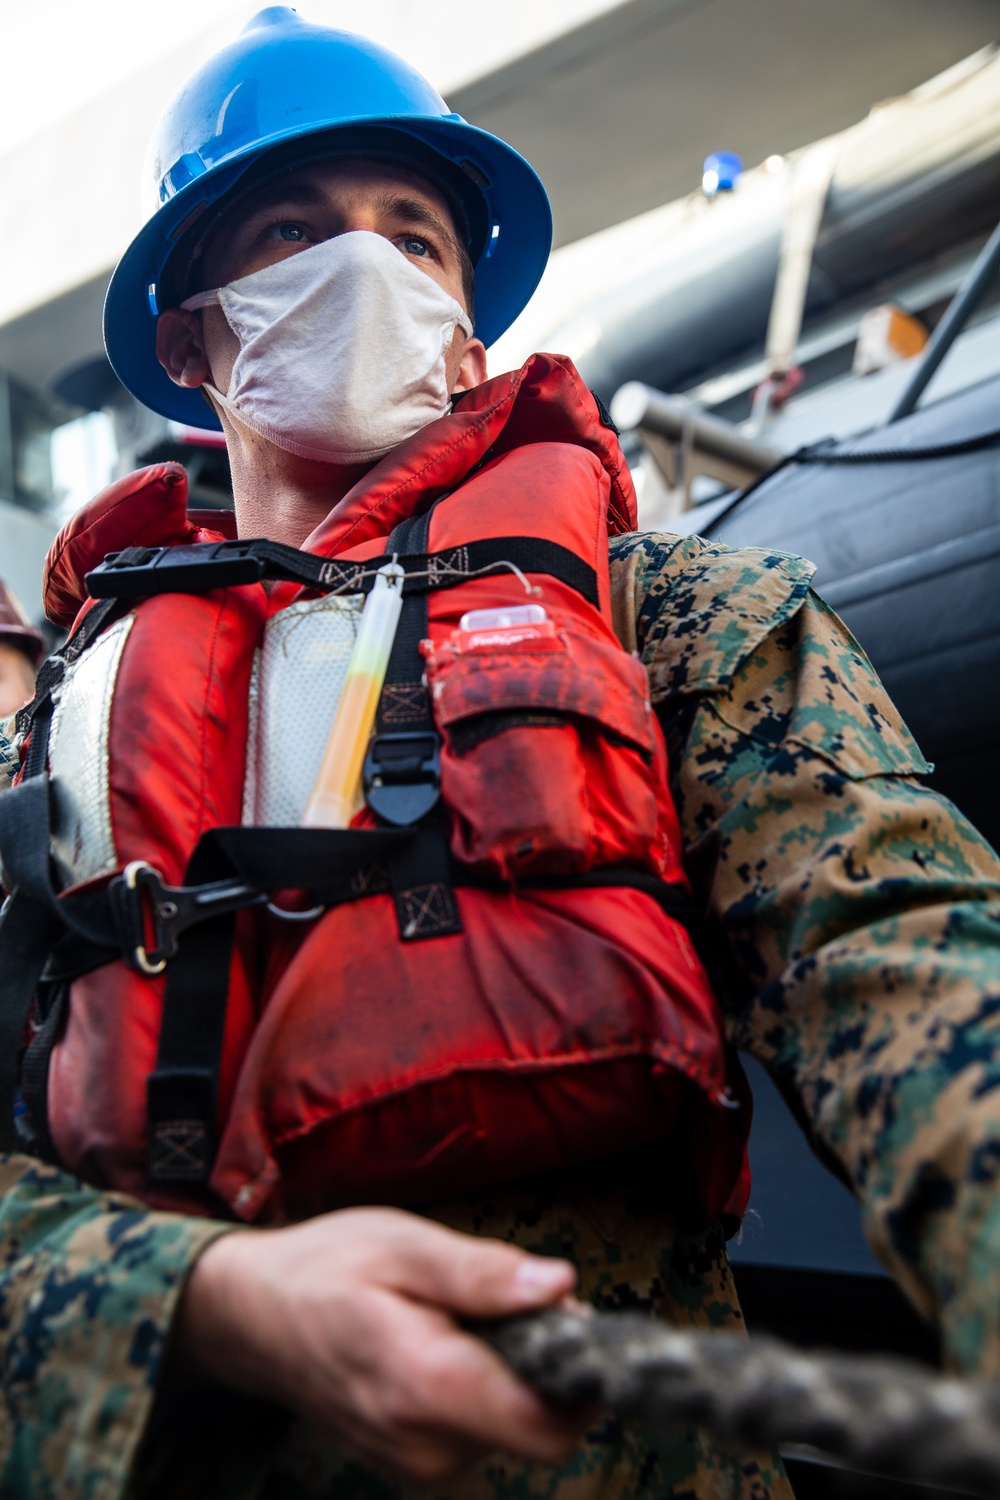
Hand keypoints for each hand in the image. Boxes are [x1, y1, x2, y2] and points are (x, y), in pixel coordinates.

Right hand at [173, 1206, 583, 1485]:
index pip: (546, 1428)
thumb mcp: (404, 1244)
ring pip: (511, 1428)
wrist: (250, 1315)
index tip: (580, 1323)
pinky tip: (446, 1344)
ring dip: (510, 1373)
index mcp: (426, 1387)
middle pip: (538, 1427)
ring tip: (462, 1316)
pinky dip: (482, 1388)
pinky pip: (479, 1432)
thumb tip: (560, 1286)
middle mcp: (425, 1446)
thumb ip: (483, 1273)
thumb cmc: (323, 1270)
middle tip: (510, 1299)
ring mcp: (417, 1463)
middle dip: (544, 1363)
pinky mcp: (414, 1462)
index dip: (583, 1380)